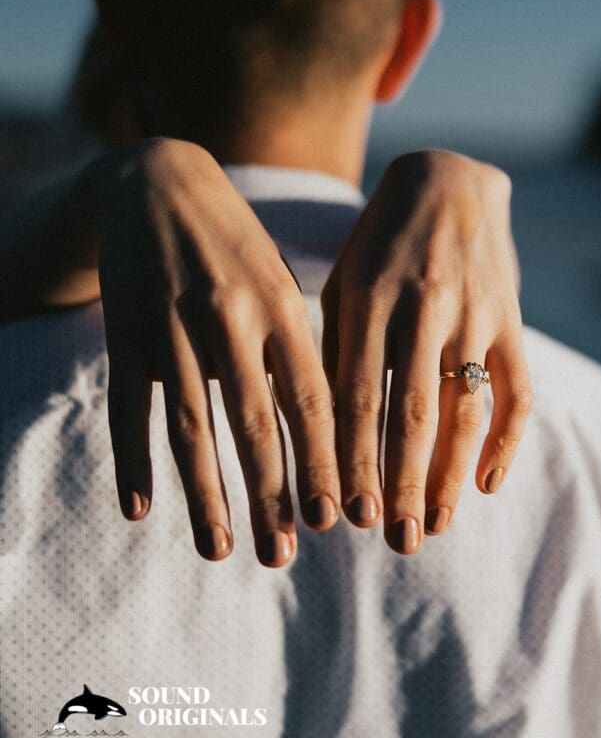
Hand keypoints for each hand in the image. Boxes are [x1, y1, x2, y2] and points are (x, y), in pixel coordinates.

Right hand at [94, 138, 338, 565]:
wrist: (159, 182)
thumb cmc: (235, 244)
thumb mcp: (280, 281)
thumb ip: (298, 347)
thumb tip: (320, 431)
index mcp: (282, 307)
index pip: (309, 400)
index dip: (324, 463)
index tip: (337, 520)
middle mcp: (231, 318)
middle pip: (253, 424)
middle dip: (271, 494)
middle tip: (283, 554)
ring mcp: (174, 326)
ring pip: (192, 425)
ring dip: (206, 493)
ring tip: (219, 549)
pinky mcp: (127, 331)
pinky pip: (128, 405)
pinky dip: (132, 458)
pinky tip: (139, 507)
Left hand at [321, 149, 531, 552]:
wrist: (447, 181)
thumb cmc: (380, 241)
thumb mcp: (345, 281)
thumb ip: (336, 348)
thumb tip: (326, 432)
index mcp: (367, 299)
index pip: (358, 396)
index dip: (353, 460)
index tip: (345, 514)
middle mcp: (422, 309)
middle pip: (411, 413)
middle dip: (400, 484)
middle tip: (394, 540)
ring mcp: (472, 314)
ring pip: (464, 408)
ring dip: (450, 474)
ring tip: (436, 525)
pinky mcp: (510, 318)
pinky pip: (518, 387)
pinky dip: (508, 439)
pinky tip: (490, 482)